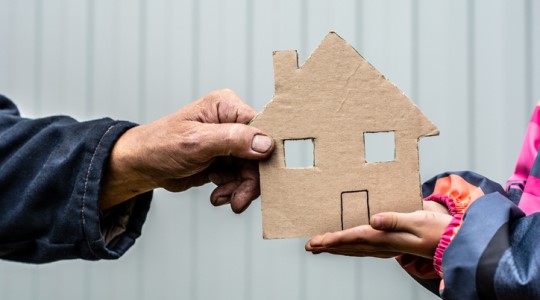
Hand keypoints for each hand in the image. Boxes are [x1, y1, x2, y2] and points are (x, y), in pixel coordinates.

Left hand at [99, 89, 273, 211]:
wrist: (142, 166)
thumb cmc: (160, 146)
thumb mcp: (196, 142)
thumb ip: (233, 140)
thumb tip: (266, 143)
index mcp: (226, 107)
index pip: (260, 129)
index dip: (263, 155)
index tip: (259, 178)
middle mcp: (231, 122)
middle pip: (258, 154)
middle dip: (249, 180)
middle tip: (238, 200)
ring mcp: (229, 142)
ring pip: (251, 169)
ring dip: (239, 188)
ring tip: (222, 198)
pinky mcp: (225, 159)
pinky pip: (240, 177)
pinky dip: (232, 189)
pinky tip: (217, 194)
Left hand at [305, 201, 451, 258]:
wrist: (455, 242)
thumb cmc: (438, 229)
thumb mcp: (418, 220)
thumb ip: (395, 220)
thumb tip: (374, 219)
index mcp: (387, 238)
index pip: (355, 239)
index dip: (334, 240)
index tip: (317, 241)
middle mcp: (384, 245)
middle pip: (350, 247)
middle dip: (328, 246)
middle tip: (310, 246)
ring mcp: (387, 248)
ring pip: (355, 249)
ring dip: (336, 248)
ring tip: (320, 246)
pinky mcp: (391, 246)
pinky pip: (365, 248)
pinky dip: (350, 246)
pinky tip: (346, 245)